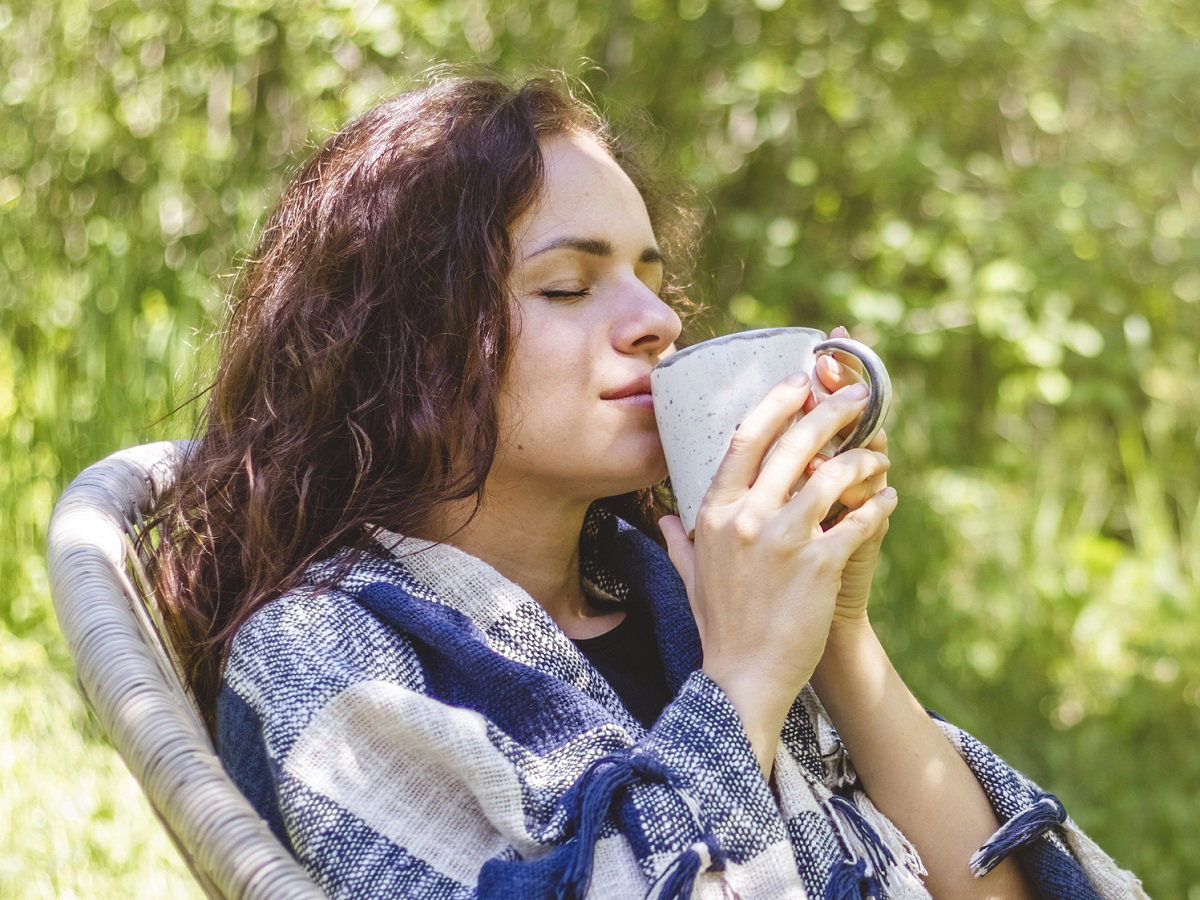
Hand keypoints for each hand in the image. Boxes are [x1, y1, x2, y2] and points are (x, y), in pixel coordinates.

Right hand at [659, 373, 897, 772]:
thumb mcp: (692, 577)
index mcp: (714, 513)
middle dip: (832, 413)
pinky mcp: (817, 565)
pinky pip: (858, 520)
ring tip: (878, 458)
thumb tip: (666, 520)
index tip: (800, 384)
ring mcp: (781, 540)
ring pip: (832, 476)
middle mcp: (745, 518)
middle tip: (858, 398)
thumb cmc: (720, 627)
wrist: (744, 679)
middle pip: (794, 444)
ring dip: (863, 460)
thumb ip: (680, 542)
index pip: (745, 439)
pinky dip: (878, 505)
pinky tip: (887, 499)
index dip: (776, 404)